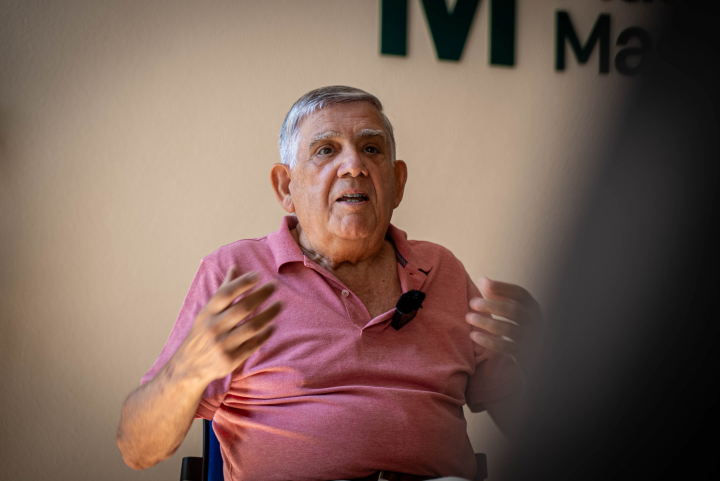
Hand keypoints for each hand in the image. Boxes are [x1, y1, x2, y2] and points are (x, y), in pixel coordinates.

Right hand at [172, 266, 281, 384]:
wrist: (188, 367)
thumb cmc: (202, 334)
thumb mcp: (207, 312)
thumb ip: (223, 291)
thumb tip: (235, 268)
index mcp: (208, 313)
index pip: (226, 293)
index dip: (242, 282)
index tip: (258, 274)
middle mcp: (214, 327)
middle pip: (243, 308)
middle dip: (261, 295)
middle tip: (274, 286)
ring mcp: (223, 344)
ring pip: (252, 326)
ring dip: (269, 314)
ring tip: (280, 305)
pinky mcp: (231, 360)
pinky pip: (253, 345)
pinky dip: (265, 335)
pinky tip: (272, 327)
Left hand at [465, 277, 541, 374]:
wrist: (533, 353)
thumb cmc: (518, 325)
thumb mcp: (513, 309)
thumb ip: (499, 296)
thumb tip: (482, 280)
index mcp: (533, 307)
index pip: (520, 294)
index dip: (502, 287)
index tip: (483, 283)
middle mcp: (534, 322)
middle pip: (514, 311)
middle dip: (492, 305)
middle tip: (472, 302)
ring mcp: (529, 338)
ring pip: (508, 329)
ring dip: (486, 322)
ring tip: (469, 317)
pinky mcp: (522, 353)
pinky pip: (504, 347)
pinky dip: (487, 341)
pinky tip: (473, 335)